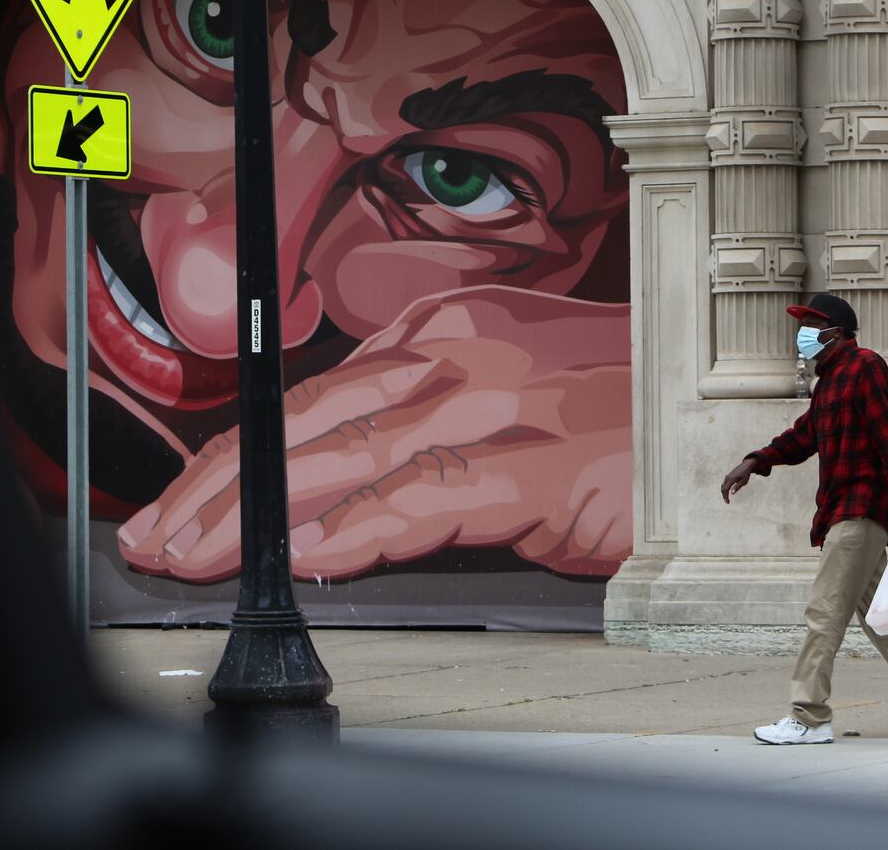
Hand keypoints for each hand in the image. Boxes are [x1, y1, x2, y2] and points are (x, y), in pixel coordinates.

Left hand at [117, 286, 632, 581]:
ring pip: (346, 459)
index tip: (190, 497)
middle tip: (164, 536)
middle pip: (309, 422)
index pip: (315, 395)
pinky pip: (423, 498)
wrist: (722, 406)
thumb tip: (352, 481)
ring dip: (260, 517)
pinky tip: (306, 556)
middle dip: (222, 485)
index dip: (240, 452)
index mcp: (450, 330)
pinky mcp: (535, 464)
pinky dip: (355, 531)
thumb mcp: (518, 383)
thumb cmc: (624, 402)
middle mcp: (460, 354)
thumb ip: (437, 414)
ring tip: (202, 557)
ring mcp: (497, 403)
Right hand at [721, 458, 755, 502]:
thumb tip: (732, 493)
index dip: (725, 496)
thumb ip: (737, 487)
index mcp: (731, 479)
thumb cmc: (746, 474)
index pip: (726, 489)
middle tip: (727, 502)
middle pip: (723, 488)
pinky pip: (724, 484)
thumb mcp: (744, 481)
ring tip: (727, 498)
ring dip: (724, 492)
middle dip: (724, 496)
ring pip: (723, 486)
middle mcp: (727, 477)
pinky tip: (727, 492)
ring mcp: (727, 476)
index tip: (727, 502)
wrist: (745, 465)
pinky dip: (724, 489)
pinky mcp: (728, 476)